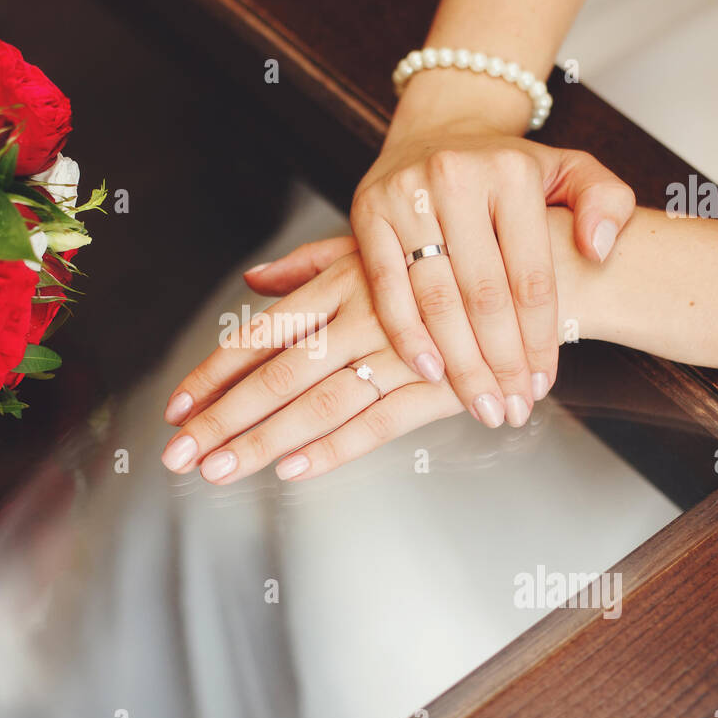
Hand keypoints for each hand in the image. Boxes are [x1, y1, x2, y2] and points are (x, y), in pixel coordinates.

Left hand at [158, 238, 468, 483]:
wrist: (541, 269)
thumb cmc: (451, 257)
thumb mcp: (379, 247)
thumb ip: (312, 265)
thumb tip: (254, 280)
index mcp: (341, 281)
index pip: (261, 334)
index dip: (215, 374)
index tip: (176, 407)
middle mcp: (363, 315)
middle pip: (277, 375)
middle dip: (223, 419)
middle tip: (178, 455)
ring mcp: (401, 352)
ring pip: (318, 403)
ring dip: (265, 441)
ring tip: (221, 470)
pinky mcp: (440, 386)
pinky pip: (379, 422)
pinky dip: (335, 446)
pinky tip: (294, 469)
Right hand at [349, 117, 632, 428]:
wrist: (440, 128)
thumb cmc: (508, 166)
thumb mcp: (572, 170)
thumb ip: (607, 203)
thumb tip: (598, 250)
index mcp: (512, 172)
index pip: (530, 275)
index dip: (540, 339)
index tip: (543, 384)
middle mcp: (456, 179)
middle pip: (483, 296)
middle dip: (500, 363)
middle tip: (511, 410)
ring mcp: (406, 197)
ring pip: (436, 298)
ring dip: (458, 363)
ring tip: (480, 405)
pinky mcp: (367, 214)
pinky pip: (387, 288)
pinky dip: (407, 335)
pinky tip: (429, 372)